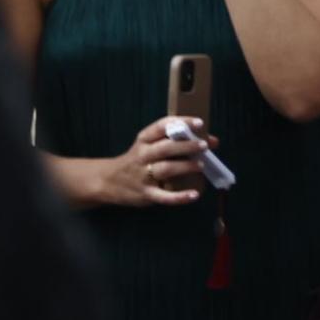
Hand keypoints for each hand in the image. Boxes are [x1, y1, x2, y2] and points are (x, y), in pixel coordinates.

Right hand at [95, 116, 216, 206]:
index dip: (181, 123)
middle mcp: (143, 155)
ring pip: (165, 169)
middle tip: (204, 145)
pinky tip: (193, 195)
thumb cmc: (137, 160)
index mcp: (144, 140)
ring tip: (201, 165)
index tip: (199, 122)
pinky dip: (179, 197)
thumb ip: (175, 142)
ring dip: (185, 166)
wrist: (107, 181)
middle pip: (165, 148)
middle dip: (186, 145)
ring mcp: (143, 176)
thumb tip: (212, 140)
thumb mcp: (149, 146)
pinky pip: (164, 196)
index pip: (162, 126)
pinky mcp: (145, 194)